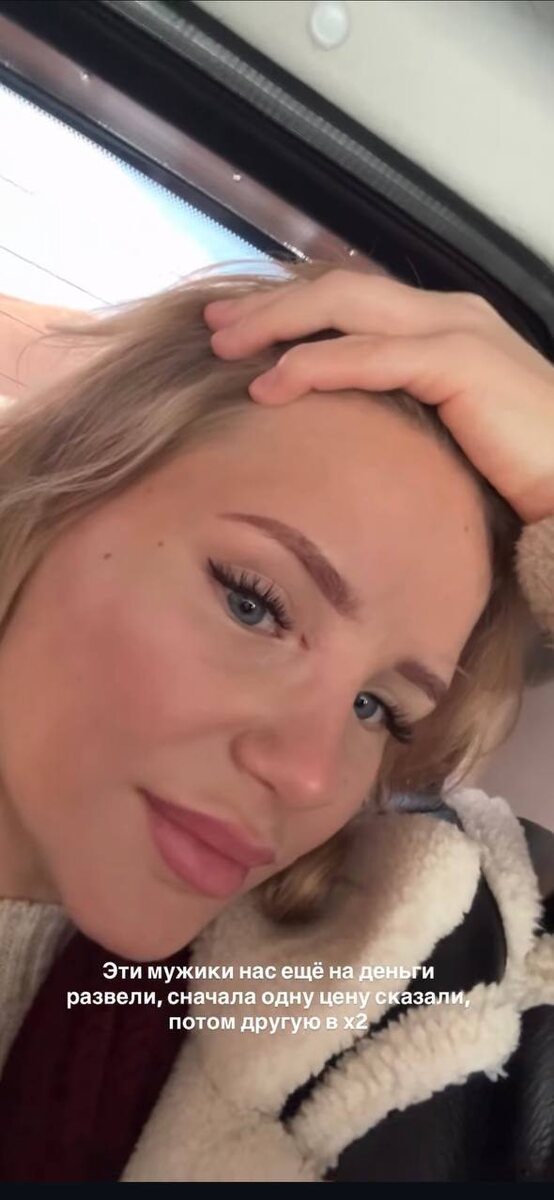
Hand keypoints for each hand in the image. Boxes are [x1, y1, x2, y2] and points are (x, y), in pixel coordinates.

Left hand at [204, 270, 553, 523]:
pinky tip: (270, 385)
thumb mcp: (449, 430)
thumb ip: (403, 413)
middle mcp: (446, 313)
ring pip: (344, 307)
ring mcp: (455, 330)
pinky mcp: (459, 362)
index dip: (292, 308)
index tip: (238, 329)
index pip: (353, 300)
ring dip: (277, 324)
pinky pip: (370, 355)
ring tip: (224, 347)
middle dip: (270, 305)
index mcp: (443, 324)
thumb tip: (347, 430)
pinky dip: (314, 365)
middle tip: (213, 325)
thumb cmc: (520, 471)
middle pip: (337, 290)